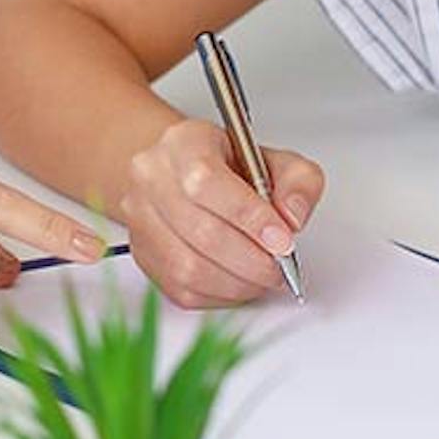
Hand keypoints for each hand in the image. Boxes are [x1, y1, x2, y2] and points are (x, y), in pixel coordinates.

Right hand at [114, 117, 325, 309]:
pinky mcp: (142, 254)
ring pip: (189, 268)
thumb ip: (298, 183)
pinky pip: (182, 290)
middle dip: (252, 259)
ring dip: (238, 282)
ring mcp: (140, 218)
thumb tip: (292, 218)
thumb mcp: (276, 160)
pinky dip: (220, 295)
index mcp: (184, 143)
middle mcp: (152, 177)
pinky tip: (239, 282)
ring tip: (263, 276)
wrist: (187, 175)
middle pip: (200, 231)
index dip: (249, 217)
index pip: (207, 182)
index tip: (282, 240)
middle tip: (280, 266)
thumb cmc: (230, 168)